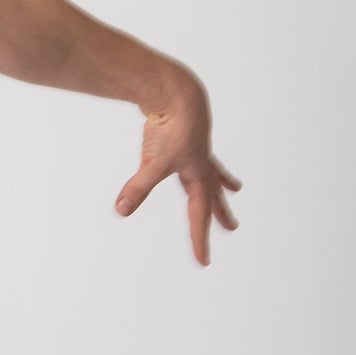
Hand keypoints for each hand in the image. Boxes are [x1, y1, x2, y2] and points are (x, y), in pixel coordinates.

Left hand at [115, 76, 241, 266]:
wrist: (177, 92)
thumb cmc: (171, 127)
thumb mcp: (153, 162)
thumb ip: (137, 188)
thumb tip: (121, 211)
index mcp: (198, 176)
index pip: (199, 216)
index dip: (199, 240)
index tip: (203, 262)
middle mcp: (201, 164)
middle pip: (213, 195)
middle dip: (220, 214)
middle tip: (231, 228)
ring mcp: (197, 148)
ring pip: (212, 172)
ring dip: (222, 184)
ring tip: (234, 189)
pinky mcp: (187, 133)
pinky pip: (198, 152)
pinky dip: (201, 159)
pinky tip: (197, 151)